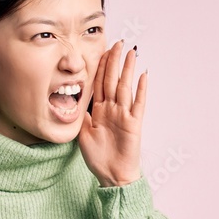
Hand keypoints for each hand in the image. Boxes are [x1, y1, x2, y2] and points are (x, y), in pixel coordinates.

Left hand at [78, 38, 145, 186]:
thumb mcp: (83, 134)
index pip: (100, 83)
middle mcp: (112, 109)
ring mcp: (124, 115)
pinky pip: (138, 104)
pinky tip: (143, 75)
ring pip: (126, 87)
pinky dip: (141, 90)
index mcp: (99, 110)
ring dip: (128, 69)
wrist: (112, 176)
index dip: (101, 67)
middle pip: (113, 80)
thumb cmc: (99, 157)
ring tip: (132, 52)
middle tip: (118, 43)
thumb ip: (82, 116)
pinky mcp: (134, 124)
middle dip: (115, 61)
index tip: (103, 50)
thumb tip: (75, 100)